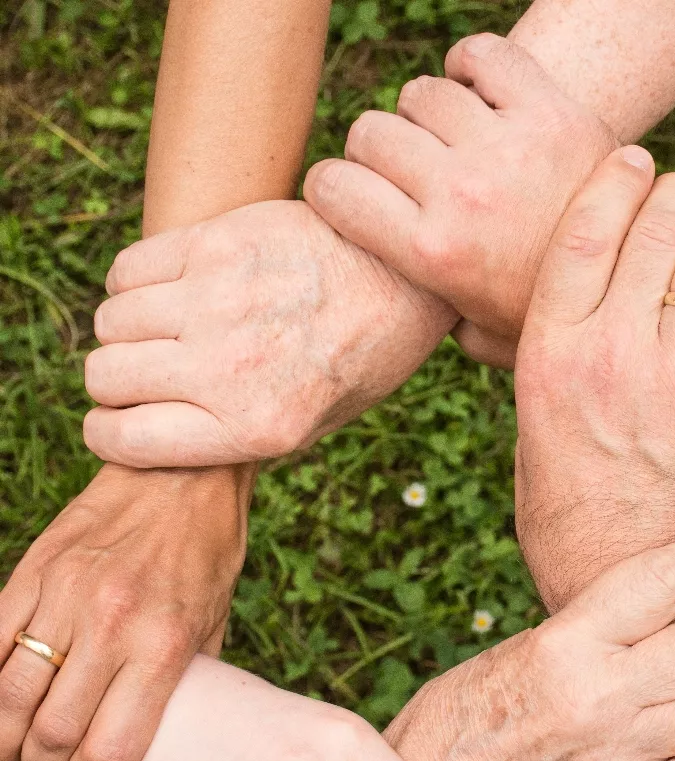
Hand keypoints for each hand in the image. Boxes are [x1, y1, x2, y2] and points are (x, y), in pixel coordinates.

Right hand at [0, 463, 249, 760]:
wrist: (181, 476)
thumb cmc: (205, 554)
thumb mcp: (213, 623)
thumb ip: (182, 681)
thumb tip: (156, 736)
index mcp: (164, 647)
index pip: (110, 752)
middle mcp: (113, 626)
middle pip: (52, 735)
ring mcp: (66, 596)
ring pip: (9, 698)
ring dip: (5, 737)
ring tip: (18, 742)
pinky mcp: (34, 570)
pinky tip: (1, 698)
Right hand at [82, 201, 456, 467]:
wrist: (406, 276)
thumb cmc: (361, 358)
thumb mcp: (314, 425)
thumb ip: (235, 436)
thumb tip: (156, 434)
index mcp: (256, 428)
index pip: (124, 440)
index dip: (107, 434)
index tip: (114, 422)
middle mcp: (229, 368)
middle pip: (105, 377)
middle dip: (114, 382)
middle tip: (145, 374)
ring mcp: (219, 301)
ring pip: (110, 322)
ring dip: (125, 331)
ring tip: (163, 329)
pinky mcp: (217, 243)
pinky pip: (128, 268)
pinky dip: (132, 283)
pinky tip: (168, 288)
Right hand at [304, 33, 615, 367]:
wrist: (635, 278)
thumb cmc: (544, 313)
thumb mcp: (477, 337)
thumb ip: (426, 318)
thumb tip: (389, 303)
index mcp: (432, 254)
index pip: (333, 188)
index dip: (329, 188)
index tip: (345, 195)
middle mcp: (461, 194)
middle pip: (370, 132)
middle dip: (373, 152)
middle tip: (402, 173)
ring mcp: (506, 146)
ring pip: (420, 93)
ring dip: (424, 115)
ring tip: (447, 142)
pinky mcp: (550, 110)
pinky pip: (482, 55)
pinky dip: (469, 66)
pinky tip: (476, 95)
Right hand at [513, 147, 674, 612]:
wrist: (612, 560)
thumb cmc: (562, 481)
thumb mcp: (528, 404)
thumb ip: (547, 335)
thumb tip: (572, 265)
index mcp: (548, 352)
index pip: (586, 233)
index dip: (617, 180)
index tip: (635, 160)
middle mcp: (608, 357)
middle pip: (655, 229)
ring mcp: (671, 380)